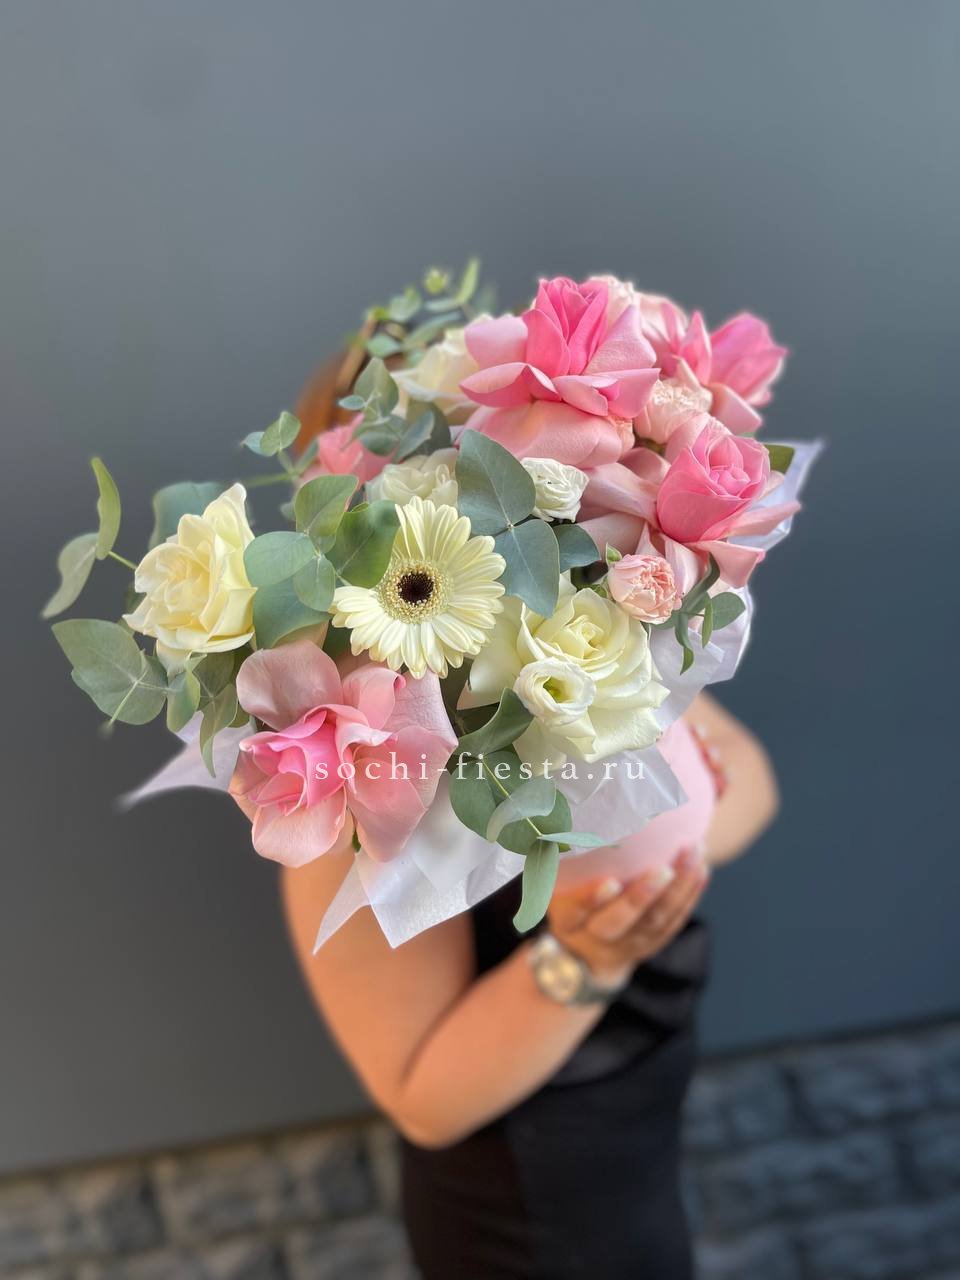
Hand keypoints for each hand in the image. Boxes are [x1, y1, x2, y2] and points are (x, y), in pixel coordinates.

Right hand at [547, 849, 709, 986]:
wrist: (584, 949)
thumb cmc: (566, 896)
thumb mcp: (553, 884)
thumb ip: (558, 856)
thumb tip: (558, 807)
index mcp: (568, 922)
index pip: (577, 913)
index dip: (592, 900)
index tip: (610, 881)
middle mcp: (597, 938)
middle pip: (620, 923)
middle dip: (643, 897)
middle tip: (663, 869)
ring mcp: (628, 944)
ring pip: (655, 922)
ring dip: (677, 889)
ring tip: (693, 855)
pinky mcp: (651, 943)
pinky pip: (674, 921)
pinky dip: (689, 895)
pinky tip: (702, 869)